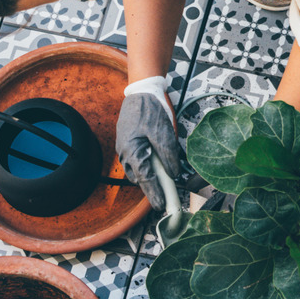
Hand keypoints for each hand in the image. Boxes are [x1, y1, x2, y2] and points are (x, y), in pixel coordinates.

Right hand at [116, 90, 182, 212]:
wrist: (141, 92)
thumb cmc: (151, 110)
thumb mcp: (164, 133)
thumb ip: (169, 156)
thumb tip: (174, 174)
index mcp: (132, 152)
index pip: (145, 179)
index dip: (154, 193)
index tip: (161, 206)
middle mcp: (125, 153)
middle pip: (139, 178)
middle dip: (152, 186)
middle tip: (167, 194)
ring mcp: (125, 148)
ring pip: (137, 170)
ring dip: (149, 175)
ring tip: (165, 176)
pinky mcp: (129, 143)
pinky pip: (137, 160)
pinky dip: (147, 165)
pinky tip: (158, 161)